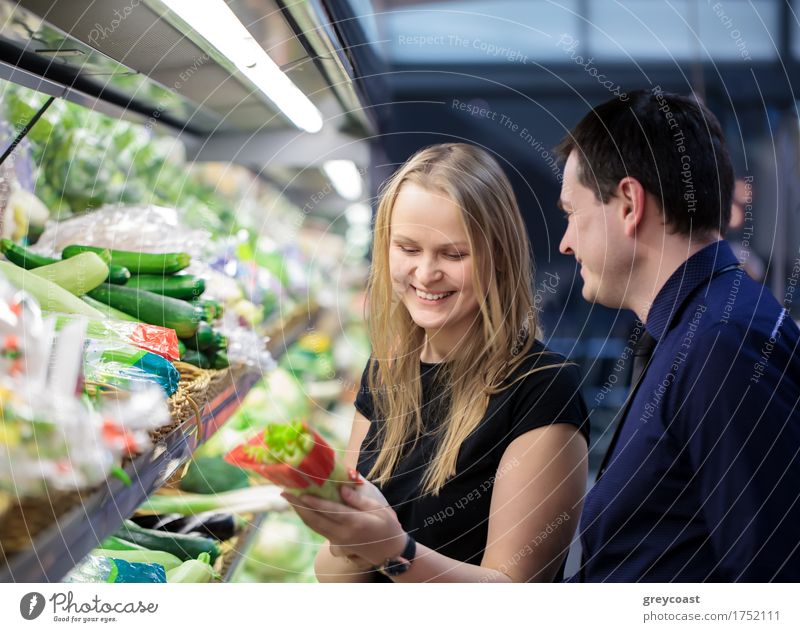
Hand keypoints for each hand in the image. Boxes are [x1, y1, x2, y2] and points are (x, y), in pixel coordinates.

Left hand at [283, 484, 405, 566]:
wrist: (389, 551)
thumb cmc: (386, 525)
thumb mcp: (379, 508)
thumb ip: (358, 499)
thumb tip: (341, 489)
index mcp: (356, 522)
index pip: (330, 511)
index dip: (314, 502)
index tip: (300, 492)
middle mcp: (343, 533)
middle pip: (315, 520)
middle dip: (298, 506)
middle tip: (284, 492)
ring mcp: (338, 540)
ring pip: (314, 526)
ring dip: (300, 512)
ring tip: (289, 498)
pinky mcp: (336, 543)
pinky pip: (318, 530)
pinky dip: (308, 519)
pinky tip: (303, 508)